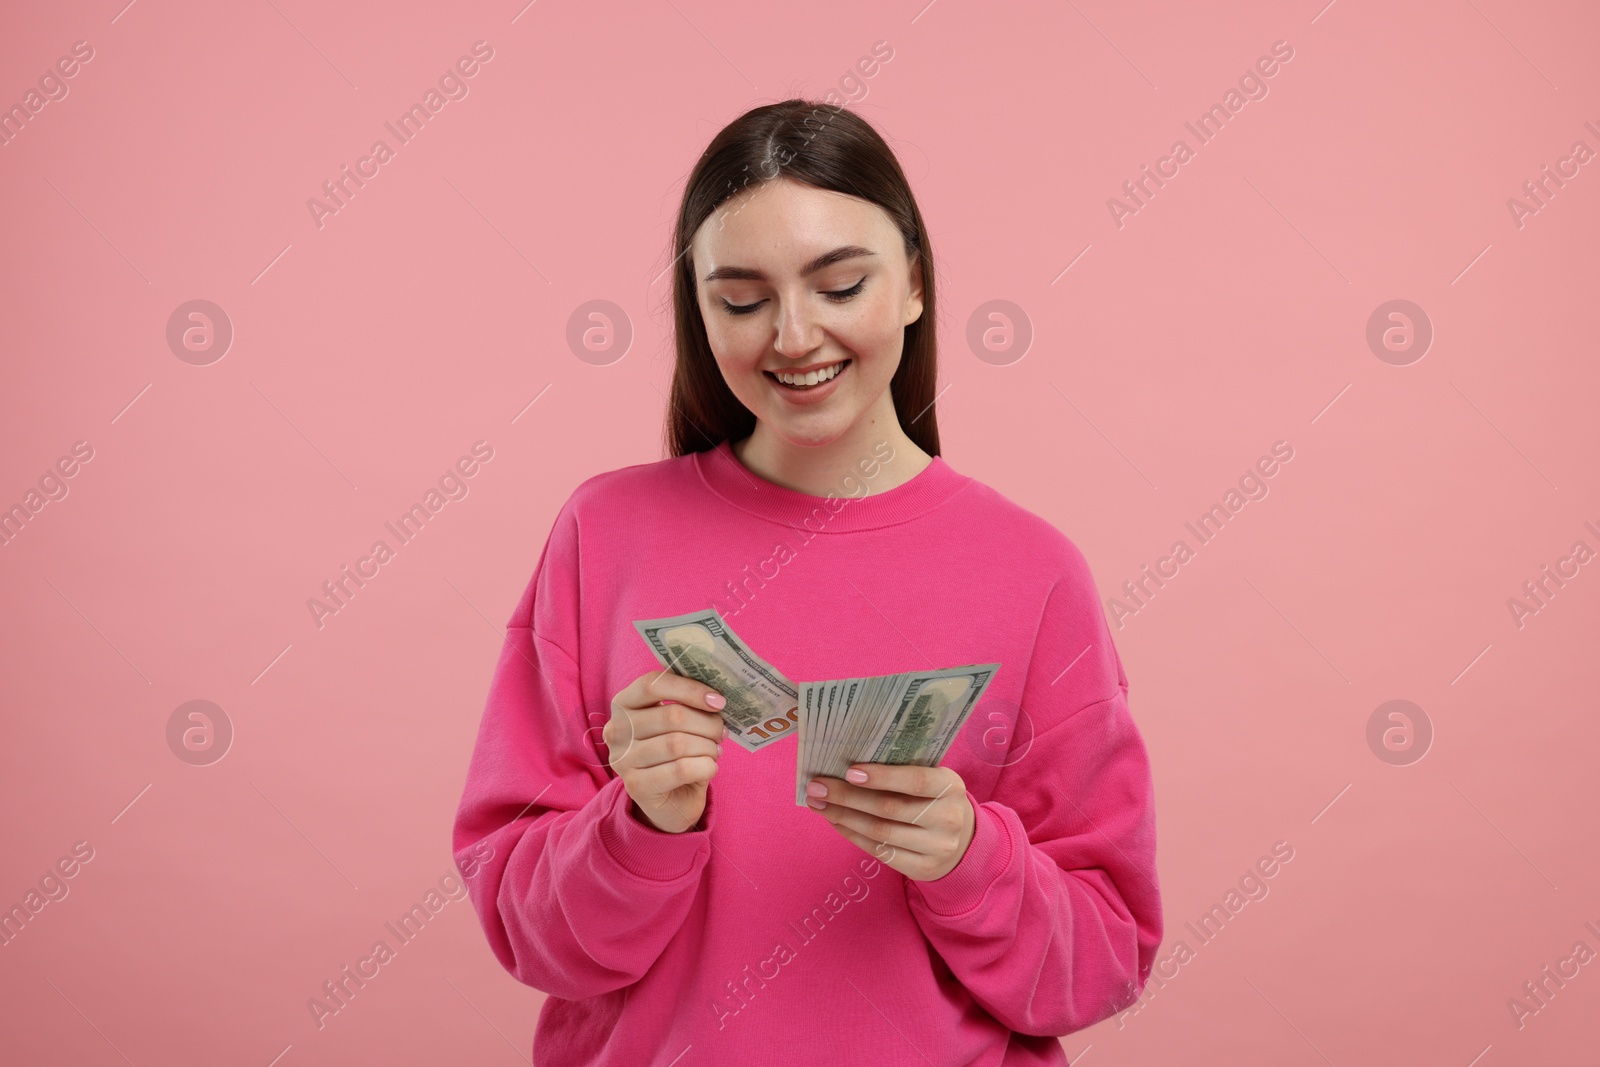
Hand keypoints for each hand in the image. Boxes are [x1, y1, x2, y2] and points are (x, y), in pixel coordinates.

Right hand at [605, 670, 725, 833]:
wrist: (670, 802)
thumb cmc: (676, 754)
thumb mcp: (678, 723)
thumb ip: (689, 705)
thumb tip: (716, 699)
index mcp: (624, 704)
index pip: (653, 684)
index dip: (689, 689)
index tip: (718, 700)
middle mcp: (617, 730)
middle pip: (672, 715)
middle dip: (707, 723)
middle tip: (721, 731)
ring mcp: (623, 760)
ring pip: (678, 743)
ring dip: (708, 747)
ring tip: (715, 750)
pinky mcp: (636, 786)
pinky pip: (682, 769)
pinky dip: (706, 766)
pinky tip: (709, 767)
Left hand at [804, 764, 975, 880]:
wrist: (963, 843)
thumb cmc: (935, 800)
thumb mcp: (932, 780)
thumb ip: (902, 771)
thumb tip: (848, 765)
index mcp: (950, 787)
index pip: (915, 781)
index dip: (882, 777)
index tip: (849, 770)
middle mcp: (947, 818)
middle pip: (889, 808)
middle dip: (847, 796)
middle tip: (817, 786)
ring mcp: (936, 847)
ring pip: (880, 832)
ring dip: (843, 816)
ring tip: (819, 804)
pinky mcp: (922, 868)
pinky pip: (879, 851)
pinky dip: (852, 835)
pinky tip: (835, 821)